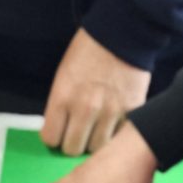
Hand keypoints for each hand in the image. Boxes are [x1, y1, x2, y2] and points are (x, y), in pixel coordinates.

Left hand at [41, 29, 150, 155]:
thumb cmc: (88, 51)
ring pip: (97, 148)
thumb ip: (60, 104)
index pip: (50, 138)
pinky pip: (119, 137)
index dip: (54, 136)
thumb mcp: (63, 75)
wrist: (122, 34)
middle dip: (73, 142)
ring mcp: (110, 112)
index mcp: (63, 98)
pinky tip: (114, 121)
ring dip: (95, 140)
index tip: (59, 131)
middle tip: (78, 131)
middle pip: (73, 149)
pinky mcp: (131, 112)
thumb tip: (60, 130)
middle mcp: (85, 109)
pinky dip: (116, 133)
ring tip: (98, 127)